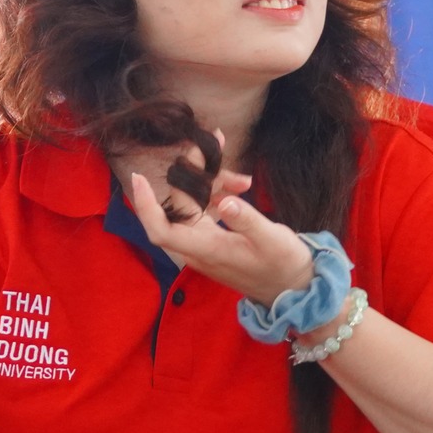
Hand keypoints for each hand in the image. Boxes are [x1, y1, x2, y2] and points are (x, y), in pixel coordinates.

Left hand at [128, 160, 314, 307]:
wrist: (294, 288)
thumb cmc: (284, 267)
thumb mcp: (273, 240)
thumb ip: (247, 220)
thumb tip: (224, 201)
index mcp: (207, 250)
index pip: (161, 231)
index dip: (146, 206)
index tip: (139, 177)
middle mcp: (198, 247)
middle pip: (180, 204)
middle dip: (194, 173)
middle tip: (215, 144)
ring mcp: (204, 243)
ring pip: (194, 203)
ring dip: (213, 183)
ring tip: (245, 180)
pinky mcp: (213, 238)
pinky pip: (205, 209)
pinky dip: (220, 194)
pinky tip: (242, 187)